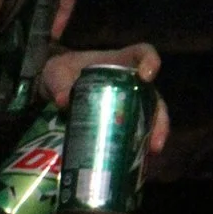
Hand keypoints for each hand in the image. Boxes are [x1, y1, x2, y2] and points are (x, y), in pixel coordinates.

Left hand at [40, 42, 171, 159]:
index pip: (142, 53)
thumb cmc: (61, 72)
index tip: (147, 75)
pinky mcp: (118, 120)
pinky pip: (133, 132)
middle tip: (157, 136)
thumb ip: (59, 83)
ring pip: (149, 117)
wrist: (52, 88)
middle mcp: (130, 83)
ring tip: (151, 152)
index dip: (150, 61)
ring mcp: (127, 102)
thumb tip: (63, 101)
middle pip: (153, 96)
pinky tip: (134, 159)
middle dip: (159, 116)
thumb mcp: (57, 73)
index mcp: (119, 62)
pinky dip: (136, 145)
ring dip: (153, 135)